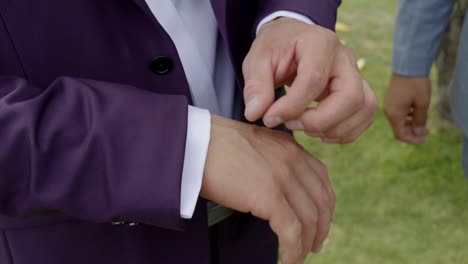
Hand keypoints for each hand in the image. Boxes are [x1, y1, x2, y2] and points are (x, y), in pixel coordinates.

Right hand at [201, 115, 334, 263]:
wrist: (194, 142)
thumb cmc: (213, 145)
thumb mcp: (252, 145)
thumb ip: (271, 159)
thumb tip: (273, 184)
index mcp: (289, 147)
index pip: (321, 178)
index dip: (325, 204)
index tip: (320, 220)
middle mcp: (292, 160)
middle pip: (321, 200)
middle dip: (321, 227)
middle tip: (314, 245)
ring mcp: (283, 178)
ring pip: (309, 219)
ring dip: (306, 243)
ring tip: (298, 257)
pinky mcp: (270, 196)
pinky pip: (292, 232)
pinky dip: (293, 250)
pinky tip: (288, 260)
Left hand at [242, 18, 377, 143]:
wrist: (292, 39)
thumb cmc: (276, 48)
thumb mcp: (257, 59)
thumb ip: (256, 85)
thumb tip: (256, 113)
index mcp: (319, 42)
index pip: (314, 79)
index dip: (292, 106)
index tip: (270, 118)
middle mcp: (344, 57)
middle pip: (350, 96)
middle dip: (320, 121)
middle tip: (291, 125)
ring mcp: (355, 73)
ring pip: (364, 107)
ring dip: (335, 129)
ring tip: (305, 129)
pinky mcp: (359, 89)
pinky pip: (365, 115)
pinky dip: (345, 131)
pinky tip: (320, 132)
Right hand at [384, 74, 430, 143]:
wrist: (408, 66)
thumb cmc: (415, 84)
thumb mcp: (422, 104)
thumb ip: (420, 120)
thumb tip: (419, 133)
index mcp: (394, 114)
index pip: (400, 134)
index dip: (412, 139)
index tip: (424, 138)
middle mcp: (388, 111)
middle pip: (398, 128)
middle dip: (412, 132)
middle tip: (426, 131)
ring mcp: (388, 105)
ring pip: (398, 121)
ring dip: (409, 123)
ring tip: (422, 120)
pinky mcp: (390, 99)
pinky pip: (396, 113)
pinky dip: (406, 116)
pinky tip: (415, 111)